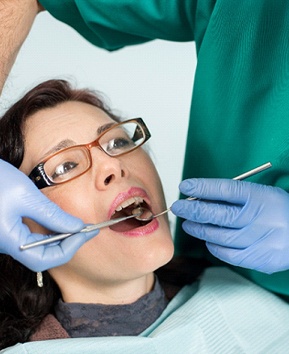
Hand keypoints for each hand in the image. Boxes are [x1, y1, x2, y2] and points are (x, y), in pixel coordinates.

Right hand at [0, 160, 98, 271]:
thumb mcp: (26, 195)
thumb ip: (52, 214)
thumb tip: (77, 226)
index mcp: (8, 241)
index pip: (44, 260)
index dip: (70, 248)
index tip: (87, 233)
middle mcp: (5, 245)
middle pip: (41, 257)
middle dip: (66, 245)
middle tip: (86, 230)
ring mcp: (4, 239)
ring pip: (36, 249)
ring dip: (58, 239)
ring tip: (75, 226)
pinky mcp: (5, 230)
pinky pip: (29, 239)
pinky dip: (47, 233)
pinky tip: (57, 222)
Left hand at [171, 178, 288, 273]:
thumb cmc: (280, 211)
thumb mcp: (263, 194)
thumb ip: (236, 196)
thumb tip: (202, 197)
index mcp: (260, 197)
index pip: (225, 190)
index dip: (202, 187)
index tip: (185, 186)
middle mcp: (258, 218)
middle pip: (218, 214)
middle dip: (193, 210)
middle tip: (179, 207)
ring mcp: (258, 240)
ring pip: (218, 235)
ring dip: (199, 229)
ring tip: (188, 223)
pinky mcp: (258, 259)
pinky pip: (227, 254)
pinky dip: (214, 246)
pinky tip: (208, 239)